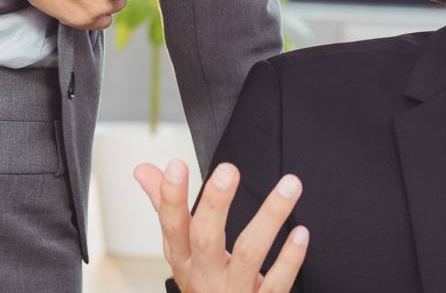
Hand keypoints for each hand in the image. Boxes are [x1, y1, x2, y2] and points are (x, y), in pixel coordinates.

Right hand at [134, 159, 308, 292]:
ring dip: (270, 217)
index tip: (175, 164)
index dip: (171, 198)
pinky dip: (290, 258)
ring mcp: (233, 292)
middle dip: (215, 204)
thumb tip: (144, 170)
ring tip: (290, 184)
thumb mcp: (182, 251)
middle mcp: (204, 276)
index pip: (172, 225)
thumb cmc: (203, 284)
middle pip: (205, 239)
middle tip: (228, 169)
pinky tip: (301, 232)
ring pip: (249, 254)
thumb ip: (167, 208)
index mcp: (183, 259)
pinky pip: (277, 282)